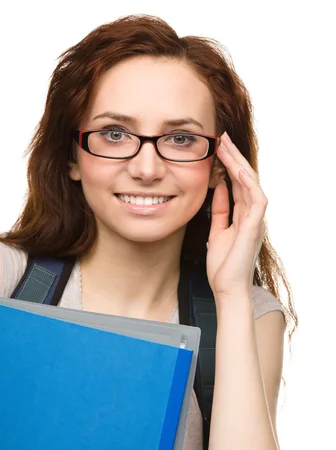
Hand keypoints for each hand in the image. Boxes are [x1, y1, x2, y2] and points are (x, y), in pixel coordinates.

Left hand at [206, 131, 267, 298]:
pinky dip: (248, 184)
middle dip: (233, 157)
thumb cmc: (222, 265)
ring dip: (238, 164)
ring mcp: (256, 220)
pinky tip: (237, 170)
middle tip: (221, 138)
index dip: (228, 165)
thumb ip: (221, 210)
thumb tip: (219, 189)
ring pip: (251, 184)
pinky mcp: (255, 227)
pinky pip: (256, 200)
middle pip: (245, 179)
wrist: (227, 288)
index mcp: (244, 216)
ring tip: (226, 146)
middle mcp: (253, 215)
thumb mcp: (217, 232)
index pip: (237, 183)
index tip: (217, 148)